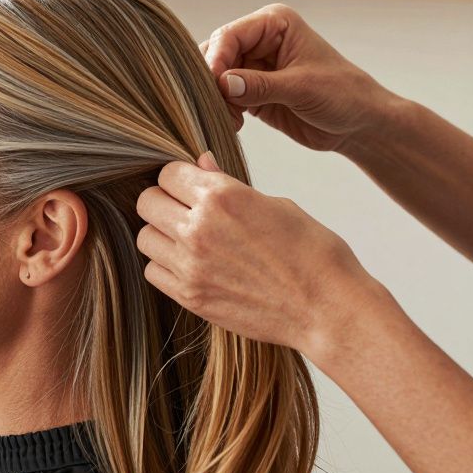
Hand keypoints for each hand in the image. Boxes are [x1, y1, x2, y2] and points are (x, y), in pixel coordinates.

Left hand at [134, 151, 374, 357]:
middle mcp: (199, 228)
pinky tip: (188, 265)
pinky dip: (164, 266)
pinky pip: (152, 271)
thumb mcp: (276, 205)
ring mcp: (190, 265)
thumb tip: (201, 163)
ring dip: (161, 235)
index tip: (189, 186)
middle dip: (162, 201)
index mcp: (222, 196)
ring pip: (145, 237)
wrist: (327, 309)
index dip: (178, 178)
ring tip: (186, 239)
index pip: (167, 173)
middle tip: (182, 210)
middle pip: (147, 202)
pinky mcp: (189, 296)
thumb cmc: (312, 253)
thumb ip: (228, 185)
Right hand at [199, 3, 401, 152]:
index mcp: (274, 24)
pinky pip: (222, 97)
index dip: (216, 59)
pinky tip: (234, 124)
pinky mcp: (249, 91)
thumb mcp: (302, 88)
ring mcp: (253, 66)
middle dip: (212, 81)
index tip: (214, 86)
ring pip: (214, 77)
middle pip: (216, 54)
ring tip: (229, 119)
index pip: (229, 35)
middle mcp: (259, 40)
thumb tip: (222, 83)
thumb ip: (260, 85)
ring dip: (215, 99)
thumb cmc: (343, 95)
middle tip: (218, 106)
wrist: (358, 123)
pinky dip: (221, 111)